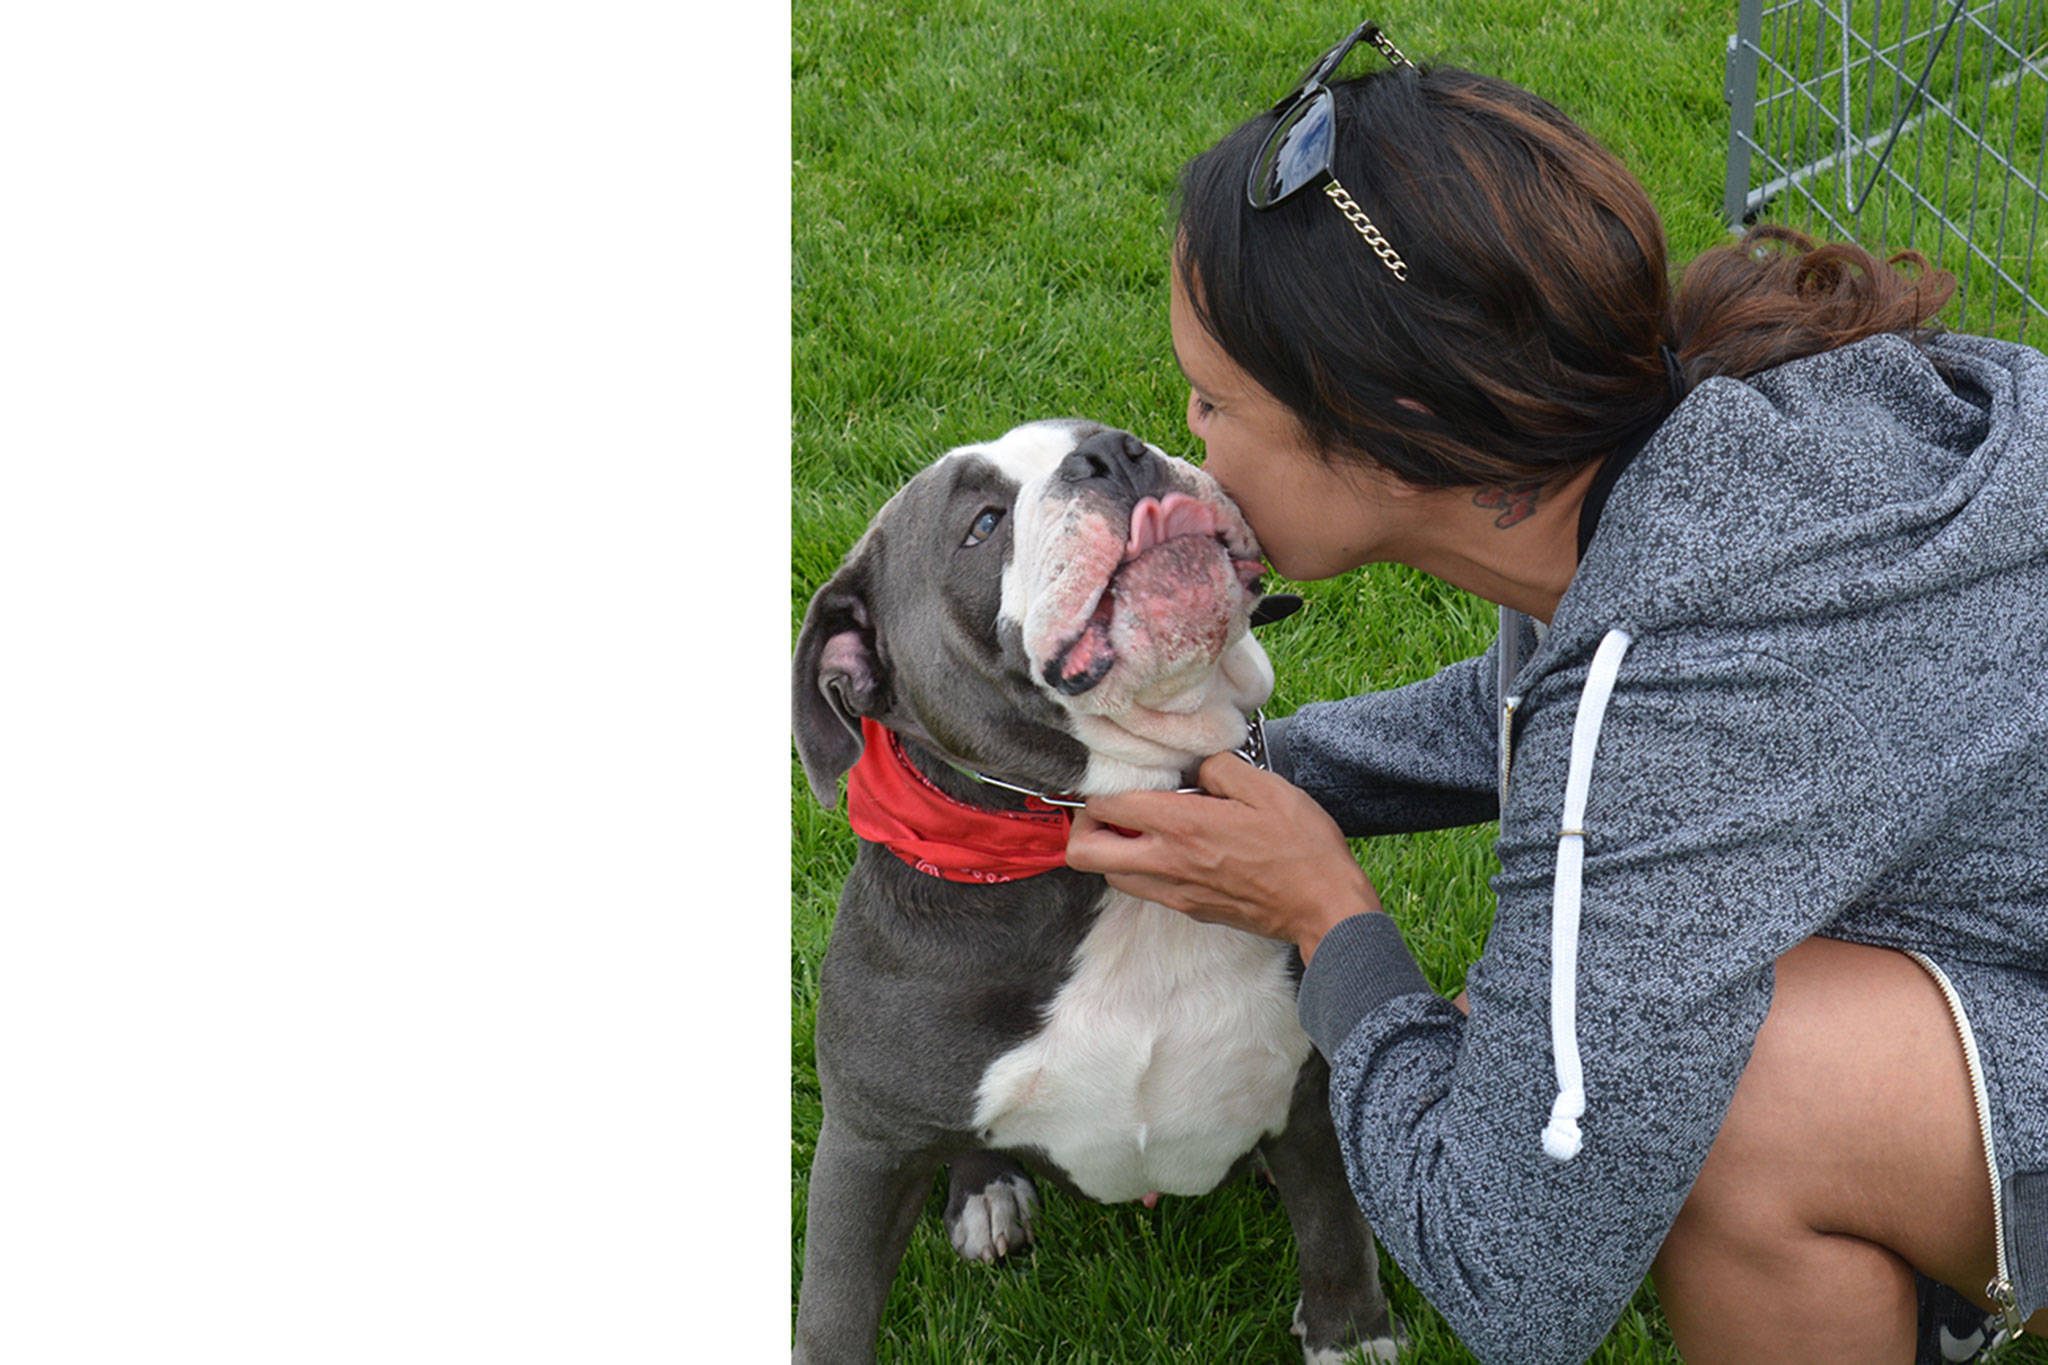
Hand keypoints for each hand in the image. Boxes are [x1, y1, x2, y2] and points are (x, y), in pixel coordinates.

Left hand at [1064, 752, 1381, 963]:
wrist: (1323, 906)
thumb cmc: (1301, 846)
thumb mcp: (1265, 787)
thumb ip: (1219, 768)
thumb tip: (1196, 770)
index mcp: (1182, 827)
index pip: (1107, 808)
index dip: (1096, 790)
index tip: (1109, 779)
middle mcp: (1168, 863)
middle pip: (1086, 854)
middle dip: (1084, 827)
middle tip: (1108, 810)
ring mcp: (1176, 893)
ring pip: (1112, 876)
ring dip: (1113, 851)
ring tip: (1141, 828)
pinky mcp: (1190, 910)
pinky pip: (1145, 890)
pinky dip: (1142, 869)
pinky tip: (1172, 850)